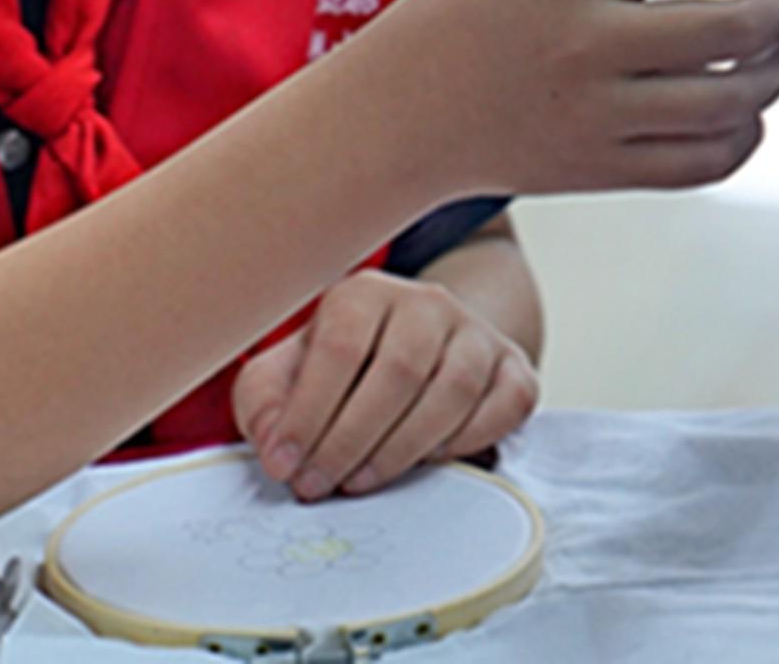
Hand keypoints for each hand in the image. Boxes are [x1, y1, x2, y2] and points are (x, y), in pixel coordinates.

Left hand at [232, 271, 537, 500]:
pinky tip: (428, 461)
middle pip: (400, 370)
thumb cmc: (341, 368)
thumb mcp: (287, 374)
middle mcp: (427, 304)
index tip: (286, 465)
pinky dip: (469, 440)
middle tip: (319, 484)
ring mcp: (477, 334)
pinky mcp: (513, 367)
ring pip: (455, 388)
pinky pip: (506, 404)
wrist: (417, 348)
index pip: (340, 348)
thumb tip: (275, 445)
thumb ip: (265, 403)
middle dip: (351, 439)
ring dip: (403, 448)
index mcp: (365, 295)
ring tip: (362, 480)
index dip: (309, 414)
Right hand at [382, 0, 778, 197]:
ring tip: (776, 42)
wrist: (397, 112)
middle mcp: (585, 44)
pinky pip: (708, 161)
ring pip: (735, 99)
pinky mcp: (600, 172)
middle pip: (738, 27)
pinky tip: (743, 103)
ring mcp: (593, 118)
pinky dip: (746, 131)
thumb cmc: (483, 9)